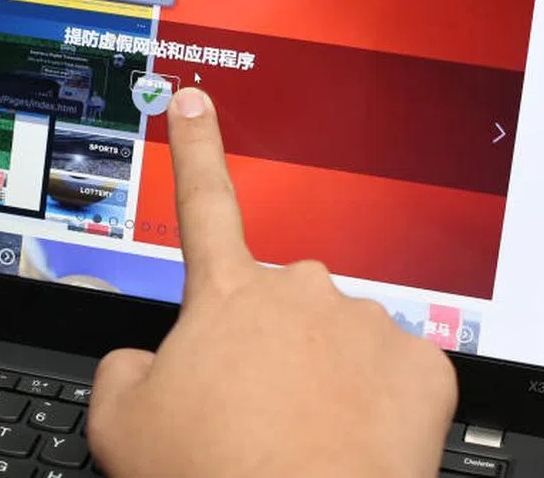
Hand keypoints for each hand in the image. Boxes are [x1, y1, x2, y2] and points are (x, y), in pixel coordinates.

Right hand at [88, 88, 456, 477]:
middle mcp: (299, 292)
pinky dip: (373, 401)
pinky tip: (352, 439)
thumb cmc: (211, 474)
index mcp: (225, 295)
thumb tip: (142, 362)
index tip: (195, 101)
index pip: (202, 203)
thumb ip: (121, 369)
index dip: (195, 147)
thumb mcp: (121, 422)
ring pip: (334, 337)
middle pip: (274, 302)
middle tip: (249, 409)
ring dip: (318, 373)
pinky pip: (391, 371)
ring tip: (299, 435)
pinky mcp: (422, 366)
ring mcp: (365, 324)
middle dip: (262, 342)